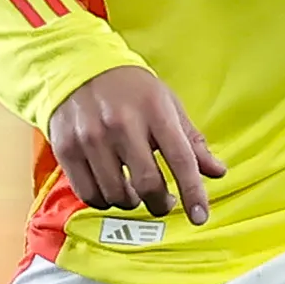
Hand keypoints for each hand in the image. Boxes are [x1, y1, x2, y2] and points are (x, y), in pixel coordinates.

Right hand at [46, 66, 224, 226]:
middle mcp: (122, 124)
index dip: (193, 192)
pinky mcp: (67, 148)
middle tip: (163, 202)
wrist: (79, 67)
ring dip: (130, 202)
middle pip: (147, 183)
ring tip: (133, 191)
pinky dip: (104, 200)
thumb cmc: (131, 89)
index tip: (199, 216)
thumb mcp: (167, 105)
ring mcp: (91, 137)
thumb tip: (217, 172)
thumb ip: (192, 141)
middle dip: (160, 203)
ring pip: (116, 194)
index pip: (180, 158)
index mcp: (154, 111)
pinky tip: (110, 188)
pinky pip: (89, 193)